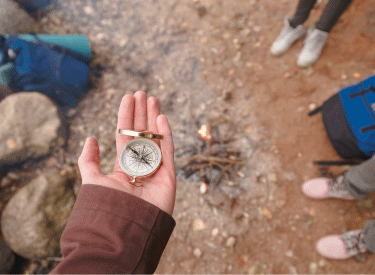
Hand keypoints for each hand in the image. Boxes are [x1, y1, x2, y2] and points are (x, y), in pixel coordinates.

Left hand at [78, 91, 175, 214]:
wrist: (125, 229)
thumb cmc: (107, 205)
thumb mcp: (92, 180)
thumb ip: (88, 160)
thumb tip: (89, 138)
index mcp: (123, 166)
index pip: (125, 135)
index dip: (126, 116)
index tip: (128, 98)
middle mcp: (140, 166)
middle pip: (142, 133)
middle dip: (141, 113)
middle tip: (142, 93)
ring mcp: (155, 170)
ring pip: (156, 138)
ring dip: (154, 118)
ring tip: (152, 98)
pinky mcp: (169, 176)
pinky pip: (169, 152)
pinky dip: (166, 135)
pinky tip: (162, 118)